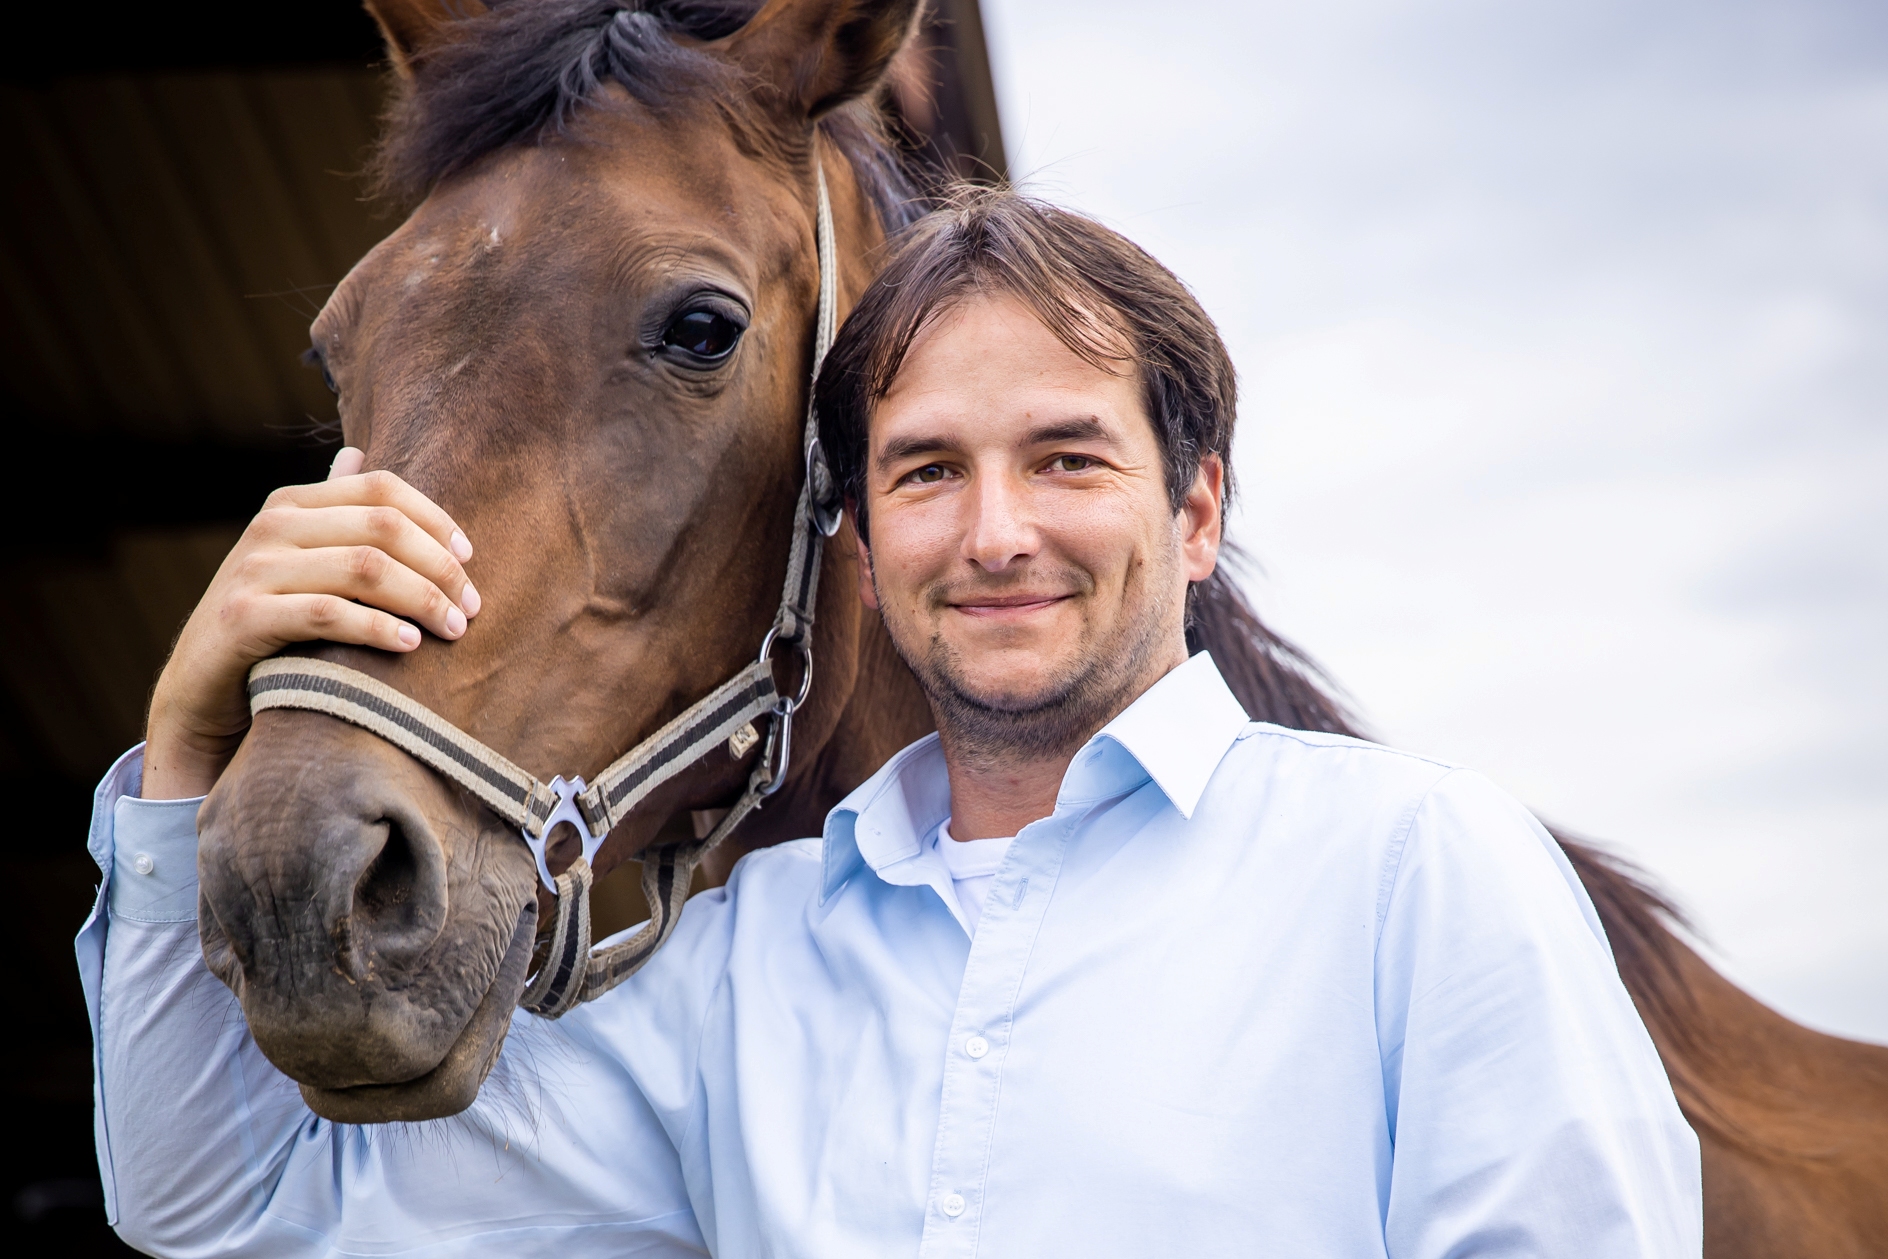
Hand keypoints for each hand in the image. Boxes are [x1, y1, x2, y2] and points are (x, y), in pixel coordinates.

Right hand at [140, 448, 480, 799]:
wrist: (199, 687)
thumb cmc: (267, 621)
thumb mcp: (298, 559)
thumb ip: (331, 512)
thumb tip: (357, 453)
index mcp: (292, 504)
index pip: (382, 489)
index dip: (435, 520)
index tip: (470, 559)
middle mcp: (271, 526)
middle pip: (382, 528)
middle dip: (439, 567)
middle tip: (470, 608)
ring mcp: (254, 569)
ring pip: (365, 568)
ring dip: (421, 600)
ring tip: (452, 629)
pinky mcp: (243, 617)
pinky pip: (330, 614)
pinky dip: (378, 628)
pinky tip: (410, 645)